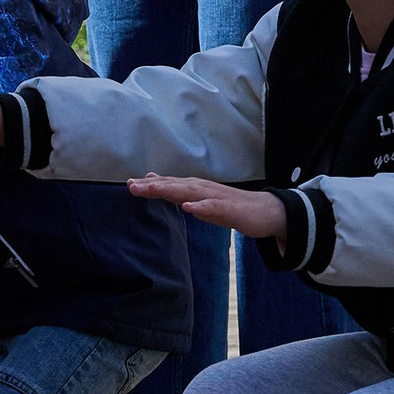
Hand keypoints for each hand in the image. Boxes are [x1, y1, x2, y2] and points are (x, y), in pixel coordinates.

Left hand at [127, 173, 288, 243]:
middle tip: (132, 185)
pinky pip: (214, 207)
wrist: (264, 211)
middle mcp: (203, 189)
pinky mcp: (230, 208)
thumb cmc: (229, 206)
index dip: (149, 185)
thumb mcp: (199, 199)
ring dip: (171, 190)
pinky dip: (201, 206)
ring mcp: (216, 197)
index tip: (129, 184)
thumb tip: (154, 181)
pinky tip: (189, 207)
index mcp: (195, 189)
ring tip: (152, 189)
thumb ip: (177, 191)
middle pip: (175, 186)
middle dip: (153, 186)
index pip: (169, 185)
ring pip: (191, 192)